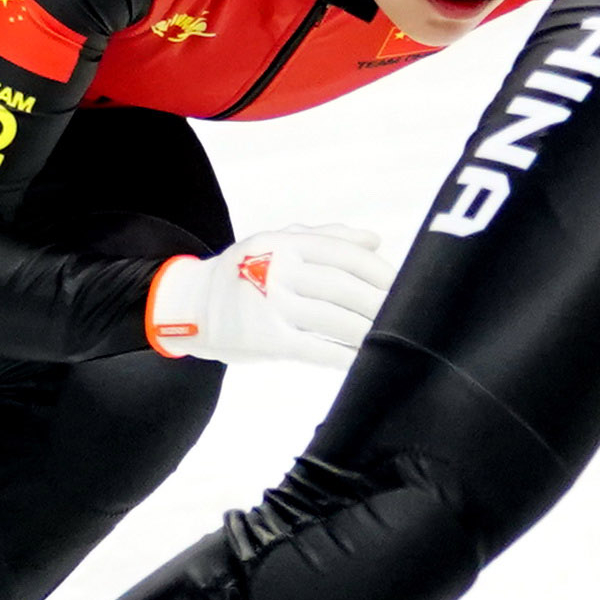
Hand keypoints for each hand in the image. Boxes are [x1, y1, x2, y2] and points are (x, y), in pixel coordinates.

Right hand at [143, 224, 394, 365]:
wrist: (189, 304)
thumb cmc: (244, 272)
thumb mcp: (277, 242)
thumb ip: (326, 238)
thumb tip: (374, 240)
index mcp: (286, 242)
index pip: (345, 254)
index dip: (380, 272)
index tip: (407, 285)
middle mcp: (278, 269)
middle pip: (344, 287)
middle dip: (382, 303)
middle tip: (410, 316)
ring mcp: (270, 304)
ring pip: (334, 319)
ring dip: (370, 331)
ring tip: (394, 338)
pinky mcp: (266, 339)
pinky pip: (315, 348)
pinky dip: (344, 356)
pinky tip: (364, 362)